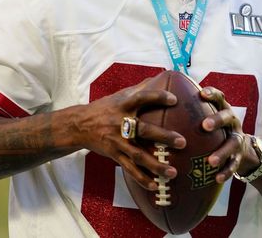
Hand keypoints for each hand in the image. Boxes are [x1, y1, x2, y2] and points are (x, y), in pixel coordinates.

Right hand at [70, 76, 186, 190]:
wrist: (79, 125)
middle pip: (144, 131)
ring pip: (138, 155)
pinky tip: (155, 186)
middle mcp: (121, 123)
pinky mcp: (114, 154)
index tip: (174, 99)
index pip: (142, 98)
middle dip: (164, 137)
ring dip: (156, 165)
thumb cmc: (104, 108)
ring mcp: (117, 141)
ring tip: (173, 172)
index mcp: (124, 106)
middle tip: (182, 142)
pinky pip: (129, 169)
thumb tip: (159, 76)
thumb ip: (139, 88)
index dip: (158, 97)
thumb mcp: (119, 95)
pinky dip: (142, 178)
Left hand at [199, 87, 255, 182]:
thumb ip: (192, 110)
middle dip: (217, 120)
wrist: (242, 149)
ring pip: (232, 144)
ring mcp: (237, 139)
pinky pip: (234, 165)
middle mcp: (232, 122)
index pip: (219, 97)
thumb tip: (166, 97)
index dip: (212, 94)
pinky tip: (217, 178)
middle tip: (204, 125)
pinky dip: (226, 172)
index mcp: (223, 110)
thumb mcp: (208, 117)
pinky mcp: (239, 157)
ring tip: (211, 162)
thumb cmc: (215, 130)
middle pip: (227, 117)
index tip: (201, 93)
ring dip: (222, 152)